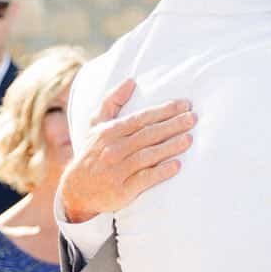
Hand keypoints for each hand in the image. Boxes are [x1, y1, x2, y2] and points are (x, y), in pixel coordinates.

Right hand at [56, 78, 194, 222]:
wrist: (77, 191)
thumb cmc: (92, 153)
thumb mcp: (96, 125)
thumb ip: (112, 102)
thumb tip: (130, 81)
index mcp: (109, 132)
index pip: (141, 118)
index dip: (163, 111)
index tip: (184, 105)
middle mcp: (113, 149)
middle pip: (147, 135)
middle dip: (172, 125)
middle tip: (193, 118)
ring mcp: (117, 170)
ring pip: (147, 155)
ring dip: (169, 147)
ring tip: (189, 139)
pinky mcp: (121, 191)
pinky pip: (143, 179)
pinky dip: (160, 172)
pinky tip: (176, 166)